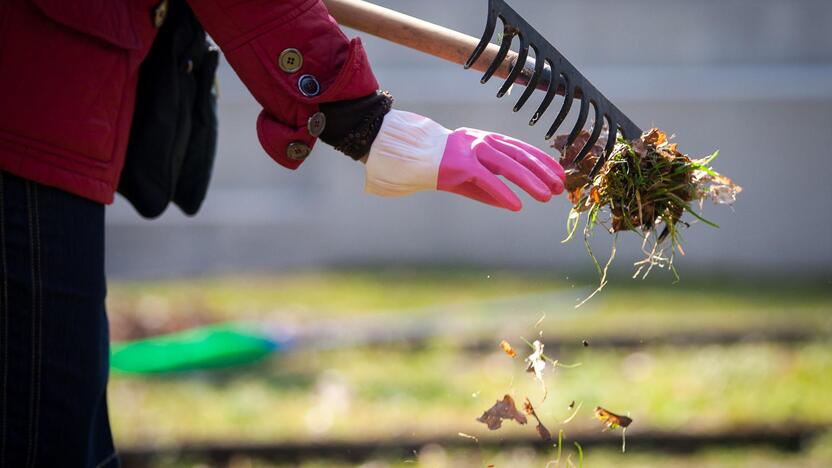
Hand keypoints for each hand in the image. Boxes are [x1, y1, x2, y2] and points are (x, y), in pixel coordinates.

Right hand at [364, 110, 564, 210]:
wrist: (411, 157)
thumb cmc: (442, 167)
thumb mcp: (471, 177)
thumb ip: (491, 189)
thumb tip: (513, 205)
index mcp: (489, 140)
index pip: (523, 149)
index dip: (543, 162)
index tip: (559, 175)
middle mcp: (484, 142)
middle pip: (521, 156)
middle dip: (542, 172)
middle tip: (559, 187)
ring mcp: (473, 151)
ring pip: (509, 166)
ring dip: (529, 182)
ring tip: (545, 196)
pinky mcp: (461, 165)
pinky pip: (487, 180)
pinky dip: (503, 193)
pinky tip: (516, 205)